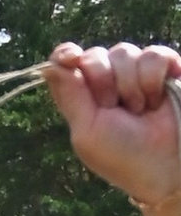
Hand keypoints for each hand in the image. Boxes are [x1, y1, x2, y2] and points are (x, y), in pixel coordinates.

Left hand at [45, 40, 180, 212]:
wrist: (165, 163)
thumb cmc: (123, 155)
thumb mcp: (88, 132)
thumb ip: (70, 96)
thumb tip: (49, 65)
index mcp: (82, 96)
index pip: (65, 63)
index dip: (65, 55)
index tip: (71, 58)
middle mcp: (106, 80)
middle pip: (94, 55)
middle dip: (103, 81)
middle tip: (114, 108)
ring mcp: (135, 72)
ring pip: (124, 52)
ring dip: (131, 85)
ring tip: (140, 110)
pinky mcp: (164, 68)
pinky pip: (154, 54)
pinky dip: (154, 78)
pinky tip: (157, 99)